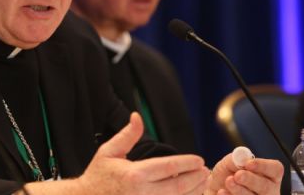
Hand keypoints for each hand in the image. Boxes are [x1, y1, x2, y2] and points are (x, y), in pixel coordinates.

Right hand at [76, 112, 209, 193]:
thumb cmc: (97, 176)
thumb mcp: (109, 151)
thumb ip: (128, 135)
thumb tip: (137, 116)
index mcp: (135, 175)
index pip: (169, 168)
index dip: (187, 163)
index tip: (199, 160)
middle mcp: (143, 193)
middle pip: (178, 186)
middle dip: (196, 178)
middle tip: (205, 171)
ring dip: (193, 192)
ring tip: (202, 183)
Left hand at [206, 153, 282, 194]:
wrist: (215, 189)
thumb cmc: (227, 174)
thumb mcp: (229, 163)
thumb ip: (236, 159)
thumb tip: (242, 157)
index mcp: (268, 175)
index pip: (275, 169)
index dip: (263, 166)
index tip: (248, 163)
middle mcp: (268, 190)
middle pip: (266, 186)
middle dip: (251, 180)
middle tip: (237, 175)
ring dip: (239, 190)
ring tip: (228, 182)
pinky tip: (222, 192)